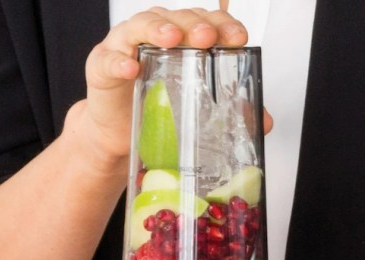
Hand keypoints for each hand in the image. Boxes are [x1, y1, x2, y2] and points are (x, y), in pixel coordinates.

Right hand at [79, 8, 248, 161]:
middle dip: (195, 24)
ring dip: (158, 28)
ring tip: (171, 38)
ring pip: (141, 25)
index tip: (238, 37)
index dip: (223, 24)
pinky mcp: (101, 66)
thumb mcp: (197, 111)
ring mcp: (126, 47)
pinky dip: (119, 62)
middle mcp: (154, 35)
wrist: (119, 138)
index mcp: (182, 40)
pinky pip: (109, 59)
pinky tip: (130, 69)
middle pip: (176, 17)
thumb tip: (263, 122)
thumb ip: (231, 112)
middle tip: (208, 37)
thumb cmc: (155, 111)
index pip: (206, 21)